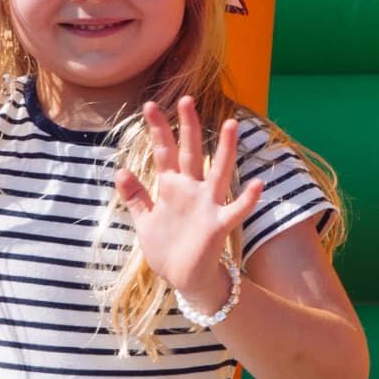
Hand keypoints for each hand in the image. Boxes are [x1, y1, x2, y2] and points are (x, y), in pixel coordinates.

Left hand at [116, 98, 261, 311]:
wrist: (185, 279)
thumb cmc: (167, 248)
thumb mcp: (145, 220)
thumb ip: (136, 196)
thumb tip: (121, 170)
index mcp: (172, 188)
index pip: (164, 152)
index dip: (158, 129)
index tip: (149, 105)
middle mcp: (191, 191)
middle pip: (190, 152)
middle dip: (188, 127)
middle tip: (187, 99)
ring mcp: (207, 206)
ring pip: (218, 172)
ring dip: (225, 149)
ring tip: (231, 125)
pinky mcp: (218, 225)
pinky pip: (236, 210)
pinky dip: (246, 198)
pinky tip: (257, 184)